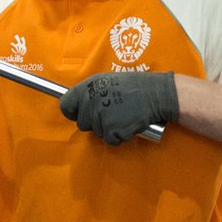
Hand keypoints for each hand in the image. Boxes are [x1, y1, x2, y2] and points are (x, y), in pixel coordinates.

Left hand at [58, 71, 177, 144]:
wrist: (156, 94)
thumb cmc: (135, 87)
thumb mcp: (107, 80)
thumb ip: (91, 92)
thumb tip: (79, 104)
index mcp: (87, 87)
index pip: (65, 105)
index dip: (72, 112)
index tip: (78, 114)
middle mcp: (91, 101)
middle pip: (82, 124)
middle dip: (95, 122)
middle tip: (111, 113)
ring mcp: (100, 116)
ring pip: (97, 132)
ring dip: (109, 129)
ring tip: (123, 115)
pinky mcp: (111, 130)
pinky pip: (110, 140)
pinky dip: (119, 136)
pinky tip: (128, 124)